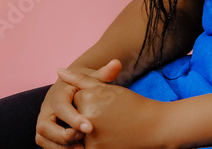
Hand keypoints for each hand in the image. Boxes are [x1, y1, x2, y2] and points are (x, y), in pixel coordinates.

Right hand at [36, 59, 121, 148]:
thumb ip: (104, 73)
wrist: (72, 91)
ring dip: (59, 147)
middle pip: (44, 126)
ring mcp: (43, 123)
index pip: (61, 108)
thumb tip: (117, 63)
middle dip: (61, 135)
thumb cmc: (85, 86)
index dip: (74, 119)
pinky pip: (46, 145)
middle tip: (82, 139)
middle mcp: (46, 110)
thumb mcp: (93, 79)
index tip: (90, 128)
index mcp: (57, 95)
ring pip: (42, 138)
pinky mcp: (45, 134)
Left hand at [57, 63, 174, 148]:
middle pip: (76, 117)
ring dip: (89, 132)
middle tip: (108, 117)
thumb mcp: (107, 88)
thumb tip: (58, 71)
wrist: (153, 127)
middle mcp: (85, 120)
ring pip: (79, 134)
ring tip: (109, 127)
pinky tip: (110, 137)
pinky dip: (94, 143)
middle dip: (88, 116)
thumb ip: (80, 79)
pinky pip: (84, 146)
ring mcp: (89, 140)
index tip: (107, 103)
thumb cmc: (131, 105)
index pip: (76, 99)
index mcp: (88, 100)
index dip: (92, 101)